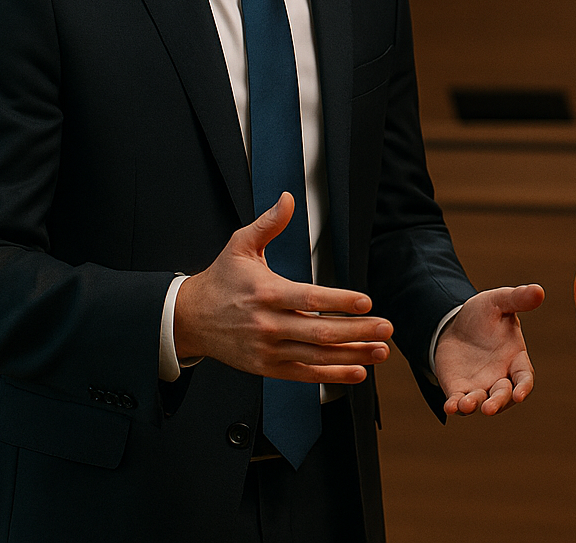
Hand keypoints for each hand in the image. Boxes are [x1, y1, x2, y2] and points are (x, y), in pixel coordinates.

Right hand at [174, 192, 391, 383]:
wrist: (189, 320)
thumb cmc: (220, 281)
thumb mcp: (240, 246)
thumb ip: (269, 223)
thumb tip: (287, 199)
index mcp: (266, 293)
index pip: (309, 299)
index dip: (339, 302)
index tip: (366, 302)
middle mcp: (268, 324)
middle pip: (319, 331)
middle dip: (357, 330)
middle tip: (386, 327)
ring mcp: (268, 349)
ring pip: (317, 356)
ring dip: (353, 354)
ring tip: (380, 350)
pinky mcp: (268, 367)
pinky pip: (305, 374)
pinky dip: (333, 375)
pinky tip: (357, 370)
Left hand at [436, 284, 545, 415]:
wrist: (455, 322)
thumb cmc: (484, 313)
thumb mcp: (499, 301)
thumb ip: (518, 298)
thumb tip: (539, 291)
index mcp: (515, 358)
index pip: (524, 377)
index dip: (523, 388)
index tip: (520, 395)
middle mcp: (500, 376)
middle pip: (503, 396)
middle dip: (497, 402)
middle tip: (489, 408)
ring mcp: (480, 385)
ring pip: (481, 402)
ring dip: (475, 405)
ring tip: (467, 405)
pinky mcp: (459, 388)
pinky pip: (458, 401)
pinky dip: (455, 406)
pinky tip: (450, 406)